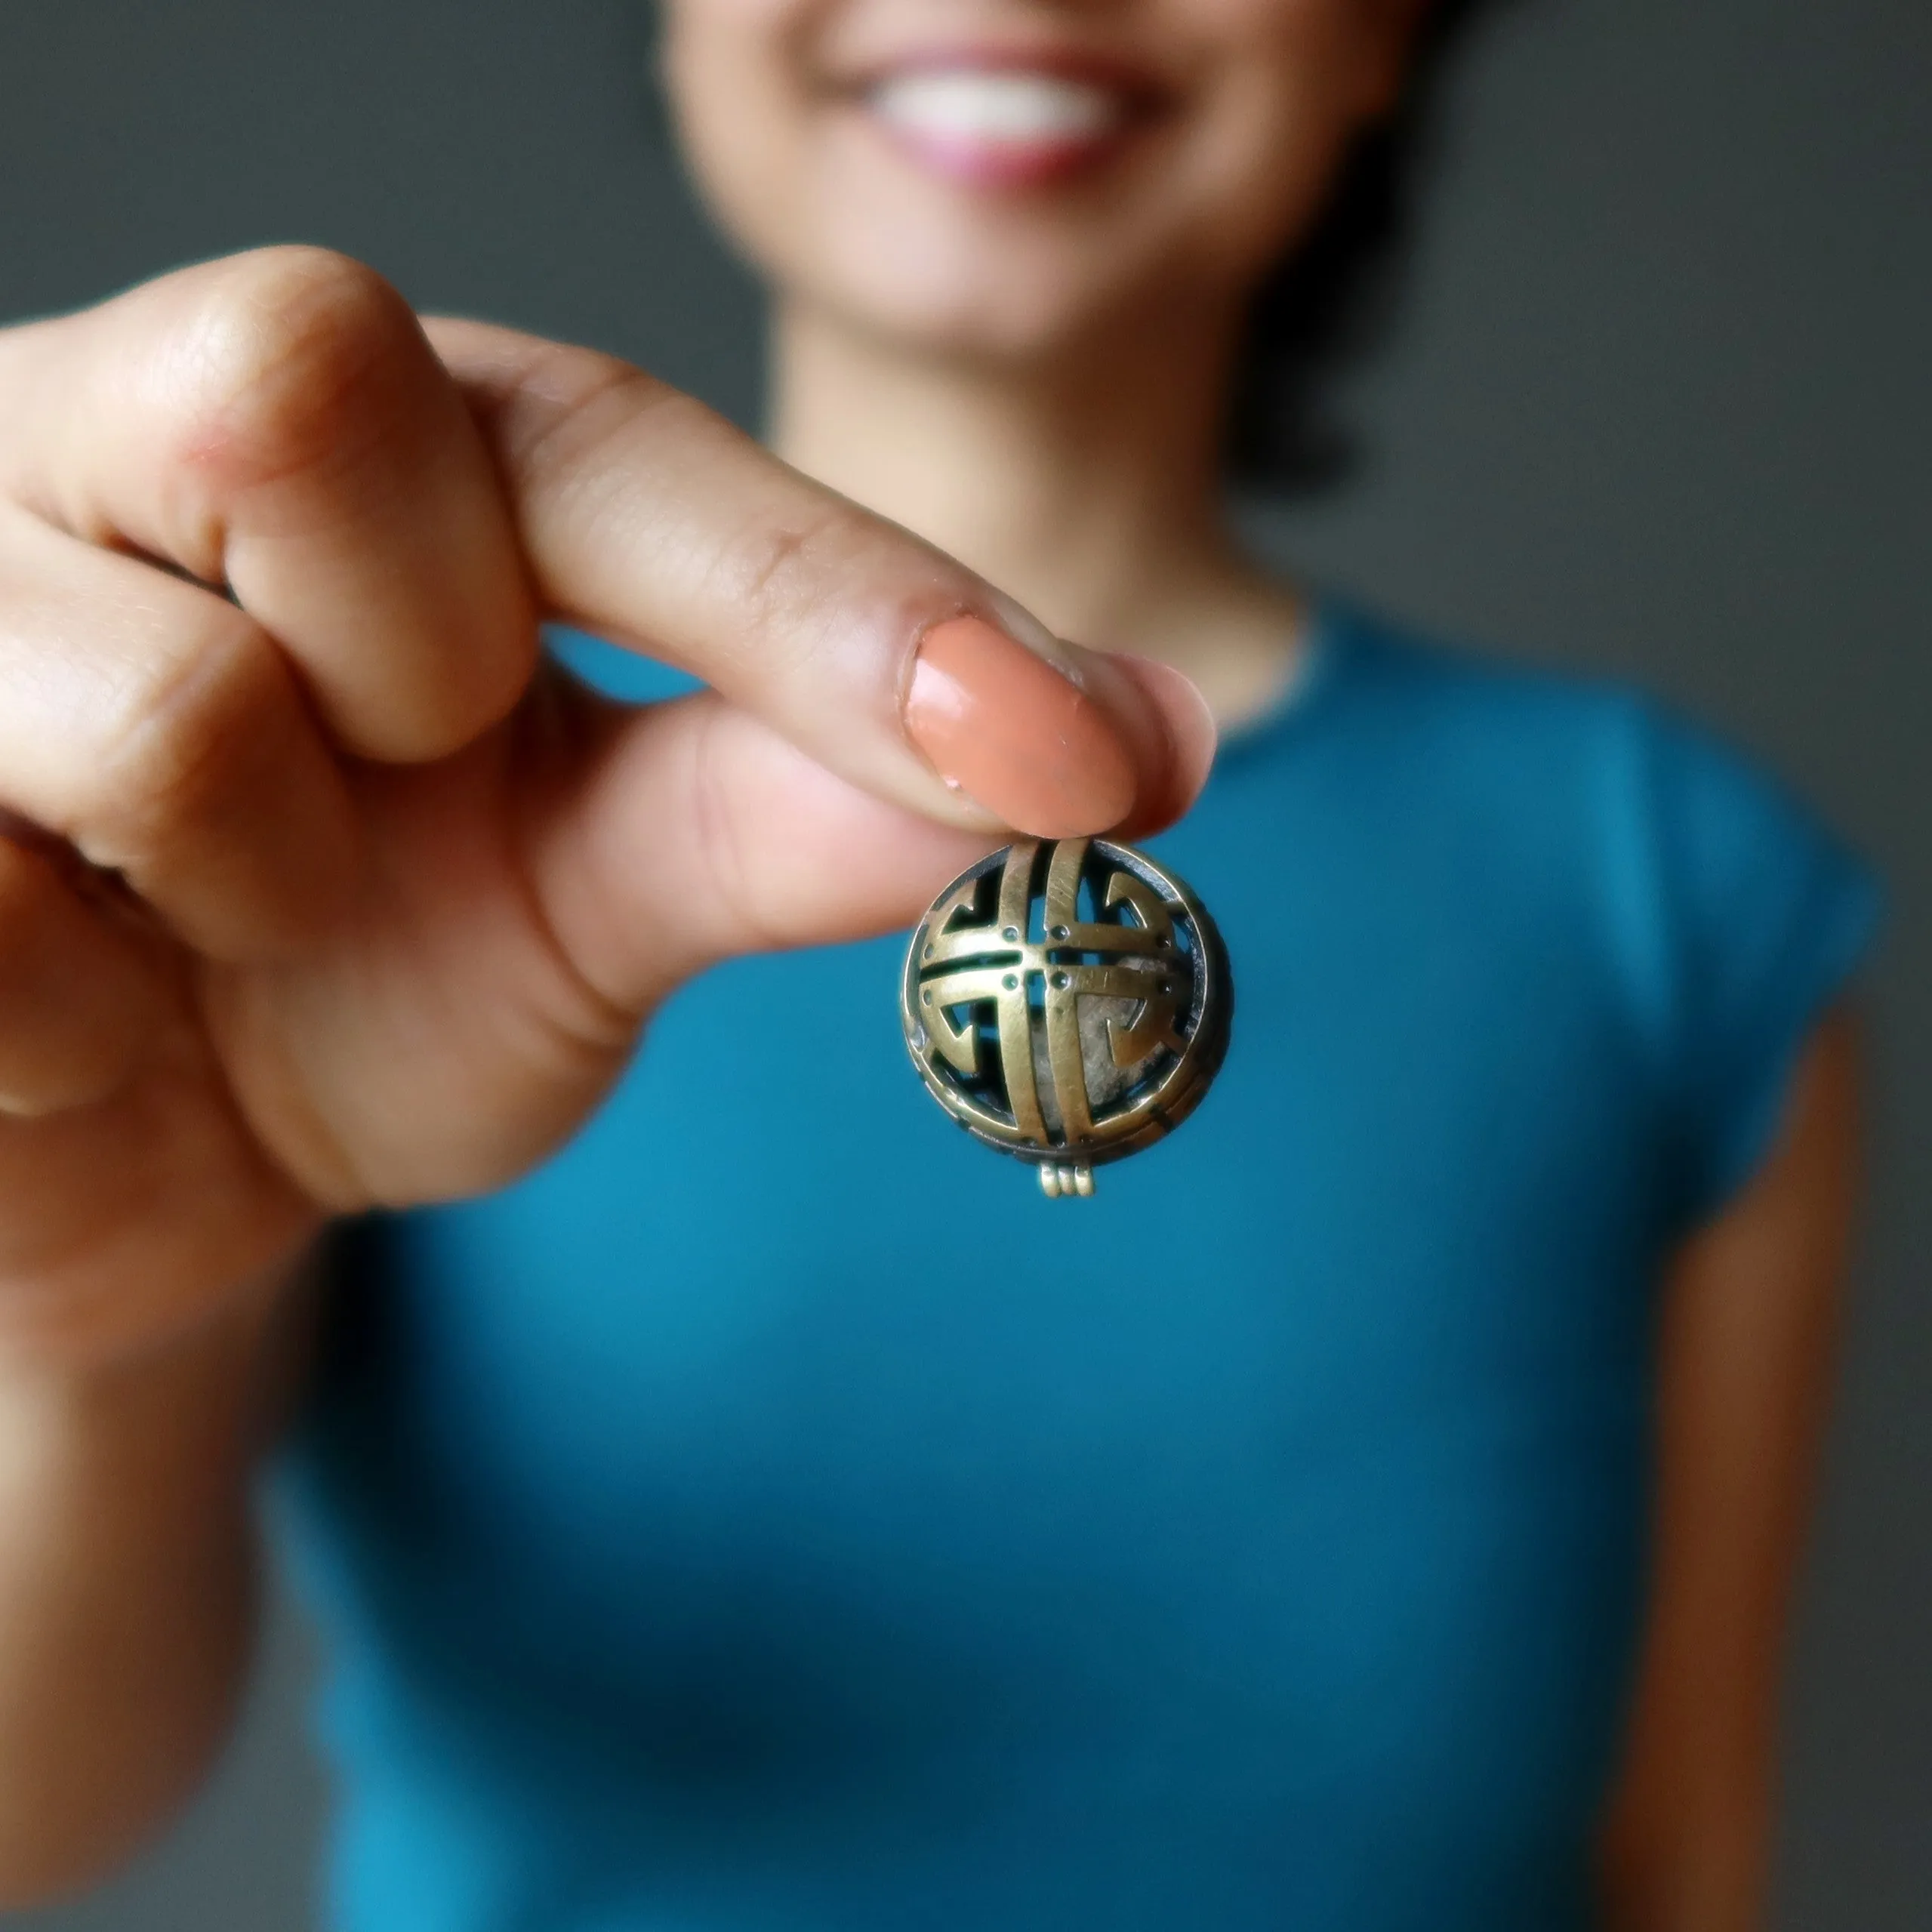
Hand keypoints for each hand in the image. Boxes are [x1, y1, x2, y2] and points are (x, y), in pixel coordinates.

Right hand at [0, 247, 1211, 1372]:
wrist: (127, 1156)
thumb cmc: (358, 984)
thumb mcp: (595, 895)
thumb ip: (801, 809)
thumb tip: (1113, 757)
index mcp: (362, 446)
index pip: (604, 441)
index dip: (851, 607)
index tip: (1099, 764)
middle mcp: (123, 440)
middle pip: (302, 392)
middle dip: (407, 671)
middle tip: (382, 782)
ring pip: (159, 697)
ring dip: (261, 886)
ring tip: (222, 930)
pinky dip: (88, 1017)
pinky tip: (78, 997)